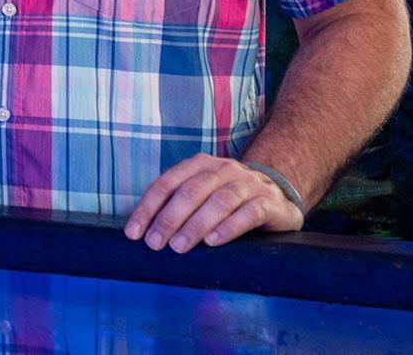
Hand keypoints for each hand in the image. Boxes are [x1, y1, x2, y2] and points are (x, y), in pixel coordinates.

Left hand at [124, 154, 303, 252]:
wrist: (279, 193)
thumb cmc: (229, 197)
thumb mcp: (202, 193)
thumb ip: (178, 203)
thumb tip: (144, 230)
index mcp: (199, 164)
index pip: (167, 184)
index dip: (148, 208)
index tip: (134, 234)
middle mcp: (222, 169)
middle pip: (191, 192)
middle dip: (169, 219)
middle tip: (155, 244)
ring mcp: (248, 184)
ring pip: (218, 202)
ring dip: (195, 225)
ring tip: (179, 247)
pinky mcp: (269, 202)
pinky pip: (248, 214)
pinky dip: (228, 228)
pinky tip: (213, 242)